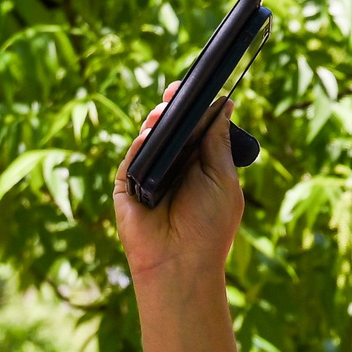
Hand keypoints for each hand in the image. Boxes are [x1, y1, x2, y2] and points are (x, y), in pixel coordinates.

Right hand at [114, 83, 245, 286]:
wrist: (183, 262)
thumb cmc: (210, 225)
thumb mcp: (222, 178)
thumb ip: (218, 142)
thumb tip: (225, 106)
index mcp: (200, 165)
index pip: (195, 128)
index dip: (194, 108)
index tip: (195, 88)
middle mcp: (174, 167)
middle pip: (170, 128)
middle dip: (172, 108)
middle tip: (174, 93)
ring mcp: (149, 175)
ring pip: (149, 139)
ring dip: (155, 122)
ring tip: (163, 112)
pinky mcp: (127, 186)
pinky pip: (131, 158)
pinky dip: (140, 145)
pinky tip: (149, 136)